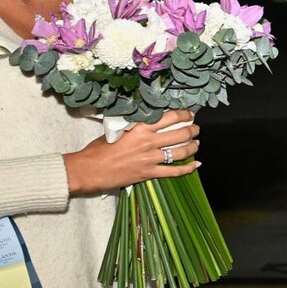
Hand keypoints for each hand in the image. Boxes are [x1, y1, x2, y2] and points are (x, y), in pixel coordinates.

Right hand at [64, 110, 198, 195]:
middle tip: (196, 128)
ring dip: (192, 147)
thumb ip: (134, 126)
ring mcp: (150, 159)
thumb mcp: (117, 130)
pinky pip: (174, 171)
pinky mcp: (149, 173)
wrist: (89, 169)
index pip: (169, 117)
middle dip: (192, 130)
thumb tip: (147, 121)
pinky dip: (187, 169)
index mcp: (140, 128)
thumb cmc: (99, 149)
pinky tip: (196, 165)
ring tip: (196, 143)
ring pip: (180, 152)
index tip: (189, 114)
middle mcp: (148, 142)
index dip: (183, 114)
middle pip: (180, 133)